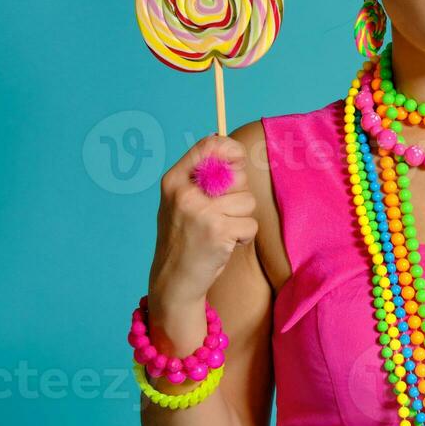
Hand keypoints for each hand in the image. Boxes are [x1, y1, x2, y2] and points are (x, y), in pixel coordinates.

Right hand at [148, 134, 258, 305]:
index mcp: (174, 180)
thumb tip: (236, 155)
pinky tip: (226, 244)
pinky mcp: (218, 232)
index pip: (210, 144)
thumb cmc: (184, 239)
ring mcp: (201, 212)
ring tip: (222, 231)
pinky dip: (244, 237)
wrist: (174, 281)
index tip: (238, 162)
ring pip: (247, 201)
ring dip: (242, 219)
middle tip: (223, 213)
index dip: (233, 150)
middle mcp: (185, 193)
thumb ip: (203, 179)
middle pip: (237, 176)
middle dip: (239, 195)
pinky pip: (250, 224)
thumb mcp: (181, 202)